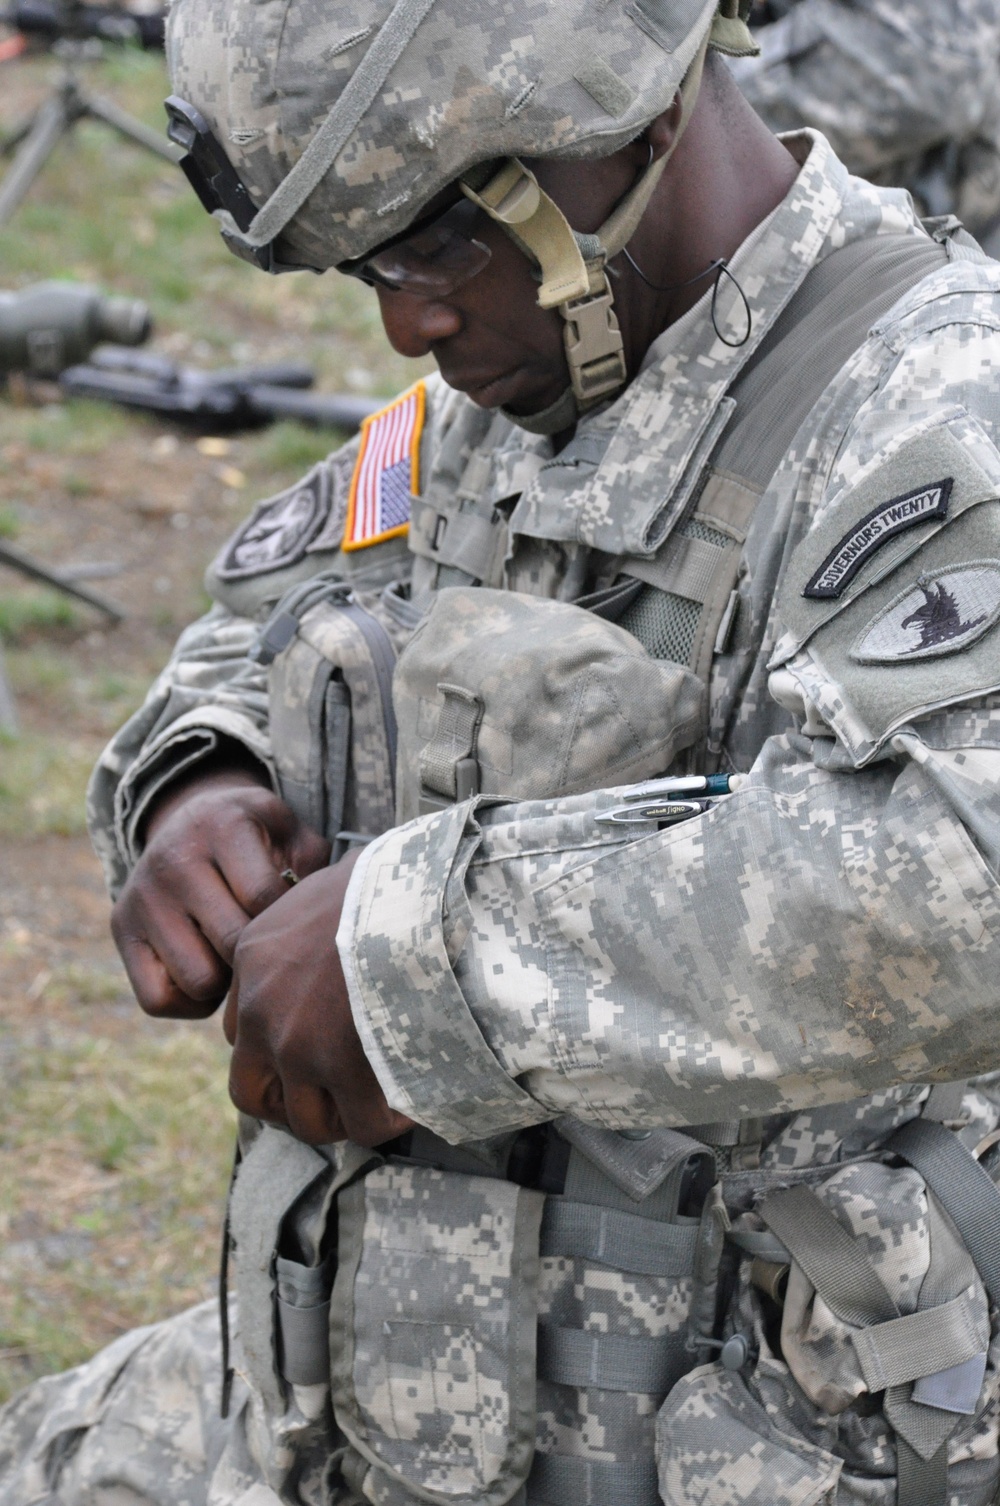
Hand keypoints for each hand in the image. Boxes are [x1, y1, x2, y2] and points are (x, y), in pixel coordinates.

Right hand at [111, 768, 330, 1017]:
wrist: (190, 822)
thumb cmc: (256, 841)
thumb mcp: (289, 832)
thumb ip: (315, 865)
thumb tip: (326, 916)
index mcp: (221, 828)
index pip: (264, 900)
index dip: (287, 923)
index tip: (294, 920)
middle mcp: (172, 860)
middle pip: (232, 945)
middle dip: (260, 954)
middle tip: (271, 945)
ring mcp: (141, 898)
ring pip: (199, 980)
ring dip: (228, 983)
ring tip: (240, 957)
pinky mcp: (121, 931)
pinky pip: (159, 1000)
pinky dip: (191, 1003)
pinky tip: (211, 973)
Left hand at [224, 854, 414, 1146]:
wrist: (408, 891)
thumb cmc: (382, 880)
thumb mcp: (321, 894)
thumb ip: (308, 932)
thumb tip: (338, 947)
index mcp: (253, 964)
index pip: (241, 1036)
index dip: (277, 1054)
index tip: (316, 1053)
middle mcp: (264, 1013)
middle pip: (253, 1094)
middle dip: (292, 1104)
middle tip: (334, 1097)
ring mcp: (300, 1047)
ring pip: (306, 1121)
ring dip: (342, 1118)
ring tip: (380, 1100)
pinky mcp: (344, 1069)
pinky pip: (363, 1124)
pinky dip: (389, 1120)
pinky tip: (415, 1099)